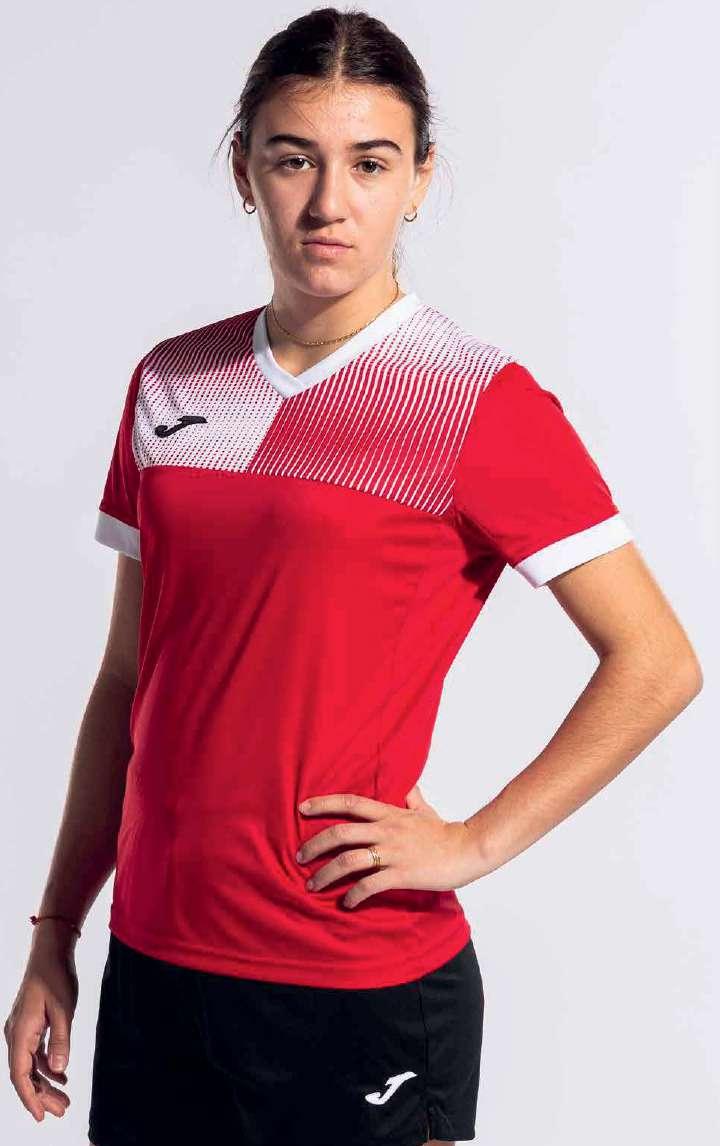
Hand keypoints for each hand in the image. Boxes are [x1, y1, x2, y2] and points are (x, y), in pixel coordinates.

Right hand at [4, 934, 76, 1122]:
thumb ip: (61, 1038)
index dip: (30, 1097)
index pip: (20, 1074)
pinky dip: (48, 1067)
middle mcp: (16, 1034)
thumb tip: (60, 1069)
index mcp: (19, 1033)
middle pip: (25, 1074)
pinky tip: (62, 1077)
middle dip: (42, 1095)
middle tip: (62, 1111)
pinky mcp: (32, 1025)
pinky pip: (36, 1054)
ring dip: (46, 1083)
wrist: (50, 952)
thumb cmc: (55, 976)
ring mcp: (23, 1030)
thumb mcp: (63, 1008)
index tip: (41, 1116)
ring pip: (31, 1065)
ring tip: (65, 1101)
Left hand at [296, 784, 480, 907]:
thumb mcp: (424, 810)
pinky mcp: (400, 874)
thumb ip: (411, 797)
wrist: (467, 849)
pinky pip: (369, 885)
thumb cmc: (444, 832)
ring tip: (312, 885)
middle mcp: (386, 830)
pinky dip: (354, 895)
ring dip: (325, 874)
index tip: (301, 808)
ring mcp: (392, 853)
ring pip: (348, 861)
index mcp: (389, 813)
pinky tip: (347, 903)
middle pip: (340, 833)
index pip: (349, 803)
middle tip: (299, 857)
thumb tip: (409, 785)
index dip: (323, 803)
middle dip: (314, 845)